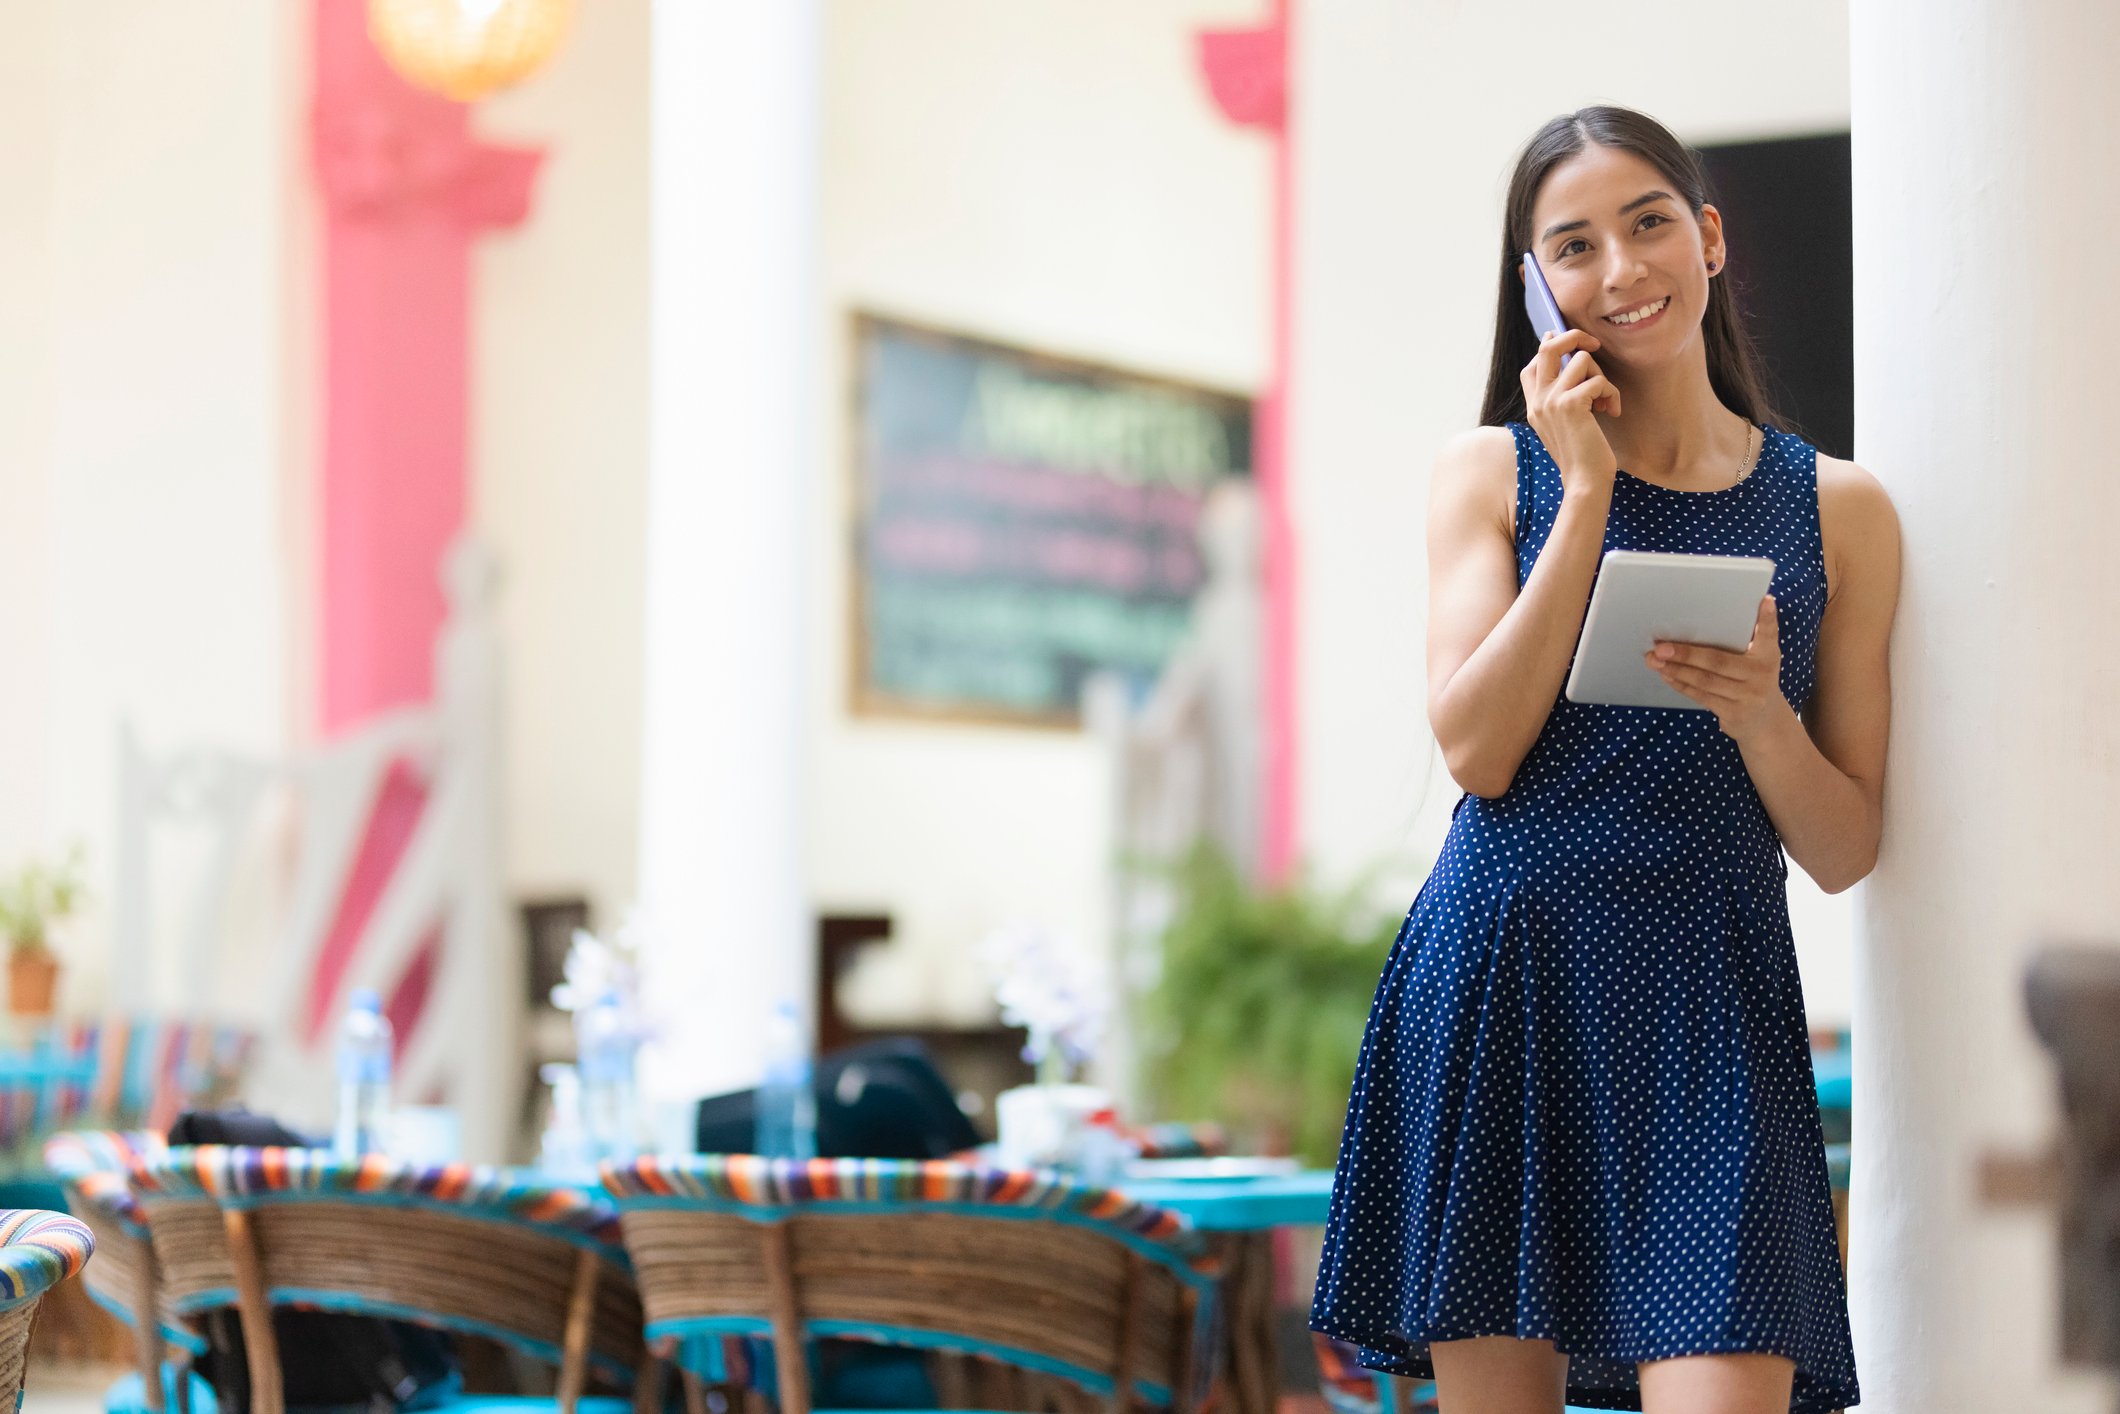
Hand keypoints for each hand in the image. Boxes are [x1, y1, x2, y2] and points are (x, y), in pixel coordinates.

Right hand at [1520, 325, 1621, 499]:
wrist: (1584, 481)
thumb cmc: (1581, 456)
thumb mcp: (1563, 425)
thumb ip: (1560, 400)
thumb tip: (1573, 370)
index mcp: (1534, 406)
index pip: (1533, 364)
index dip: (1549, 346)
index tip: (1568, 342)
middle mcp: (1538, 400)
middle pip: (1548, 348)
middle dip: (1574, 337)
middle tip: (1594, 344)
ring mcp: (1551, 401)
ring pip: (1582, 360)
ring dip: (1602, 377)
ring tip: (1605, 400)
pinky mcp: (1571, 405)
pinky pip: (1598, 380)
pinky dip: (1612, 394)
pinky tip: (1612, 411)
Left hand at [1646, 595, 1788, 743]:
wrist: (1764, 722)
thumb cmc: (1754, 681)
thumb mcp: (1761, 660)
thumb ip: (1751, 639)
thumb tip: (1731, 612)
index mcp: (1768, 656)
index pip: (1769, 634)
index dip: (1767, 618)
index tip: (1764, 600)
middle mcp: (1760, 675)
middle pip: (1718, 661)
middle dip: (1686, 653)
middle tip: (1661, 646)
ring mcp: (1747, 696)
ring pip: (1705, 681)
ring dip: (1676, 669)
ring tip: (1655, 660)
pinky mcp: (1733, 713)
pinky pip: (1701, 696)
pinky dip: (1681, 684)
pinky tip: (1666, 674)